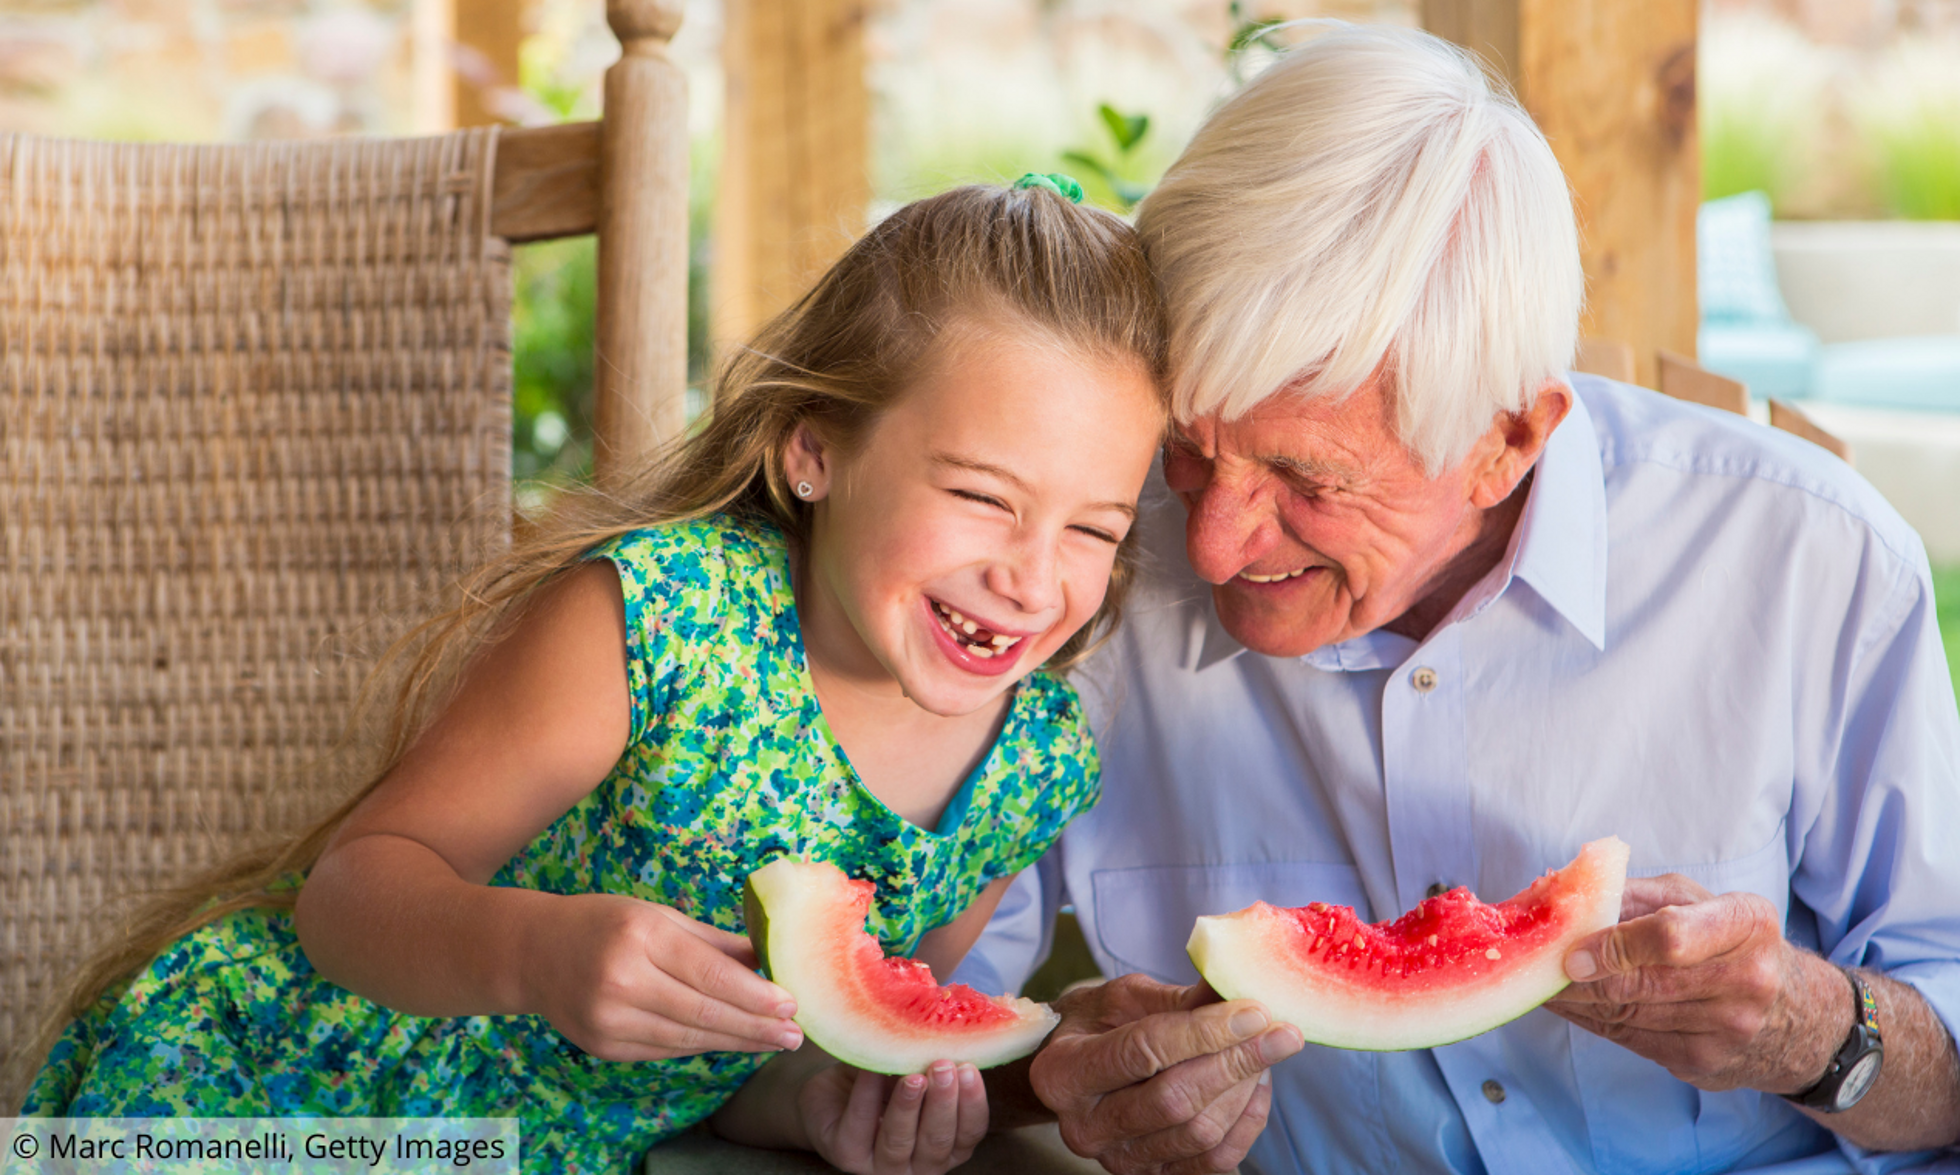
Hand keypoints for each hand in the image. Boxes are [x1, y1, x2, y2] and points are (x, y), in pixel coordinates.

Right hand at [523, 893, 802, 1060]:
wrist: (533, 952)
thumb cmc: (605, 923)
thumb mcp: (658, 915)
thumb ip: (713, 941)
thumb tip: (768, 959)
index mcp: (641, 936)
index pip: (710, 975)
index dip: (755, 995)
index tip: (791, 1004)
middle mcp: (621, 980)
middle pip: (703, 1012)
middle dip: (755, 1026)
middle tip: (794, 1034)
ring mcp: (608, 1018)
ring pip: (686, 1038)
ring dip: (735, 1042)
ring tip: (772, 1041)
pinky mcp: (603, 1046)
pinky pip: (665, 1050)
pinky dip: (701, 1046)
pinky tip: (730, 1042)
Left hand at [800, 1061, 987, 1174]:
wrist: (835, 1093)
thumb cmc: (885, 1084)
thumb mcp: (914, 1072)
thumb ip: (934, 1064)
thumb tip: (956, 1031)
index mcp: (945, 1146)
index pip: (969, 1134)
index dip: (972, 1105)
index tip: (969, 1069)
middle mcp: (918, 1164)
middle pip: (937, 1142)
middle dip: (942, 1103)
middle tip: (943, 1067)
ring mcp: (881, 1165)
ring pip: (900, 1141)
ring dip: (908, 1107)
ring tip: (913, 1076)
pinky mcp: (847, 1155)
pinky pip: (860, 1125)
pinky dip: (868, 1095)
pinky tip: (873, 1070)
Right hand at [1030, 974, 1301, 1174]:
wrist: (1077, 1071)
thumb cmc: (1100, 1026)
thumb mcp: (1126, 998)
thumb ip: (1178, 1000)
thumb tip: (1238, 987)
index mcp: (1063, 1073)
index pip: (1144, 1051)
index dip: (1204, 1032)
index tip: (1253, 1012)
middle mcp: (1085, 1127)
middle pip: (1175, 1100)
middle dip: (1235, 1063)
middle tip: (1281, 1033)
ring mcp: (1118, 1160)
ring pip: (1199, 1133)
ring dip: (1244, 1090)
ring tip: (1265, 1051)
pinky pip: (1213, 1163)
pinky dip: (1247, 1124)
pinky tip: (1256, 1086)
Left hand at [1545, 874, 1846, 1092]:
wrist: (1796, 1015)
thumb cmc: (1729, 939)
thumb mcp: (1696, 899)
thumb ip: (1633, 895)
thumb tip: (1560, 899)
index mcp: (1746, 923)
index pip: (1670, 937)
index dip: (1614, 945)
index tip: (1571, 951)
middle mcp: (1747, 979)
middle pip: (1641, 983)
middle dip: (1578, 978)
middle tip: (1532, 968)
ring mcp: (1729, 1029)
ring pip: (1628, 1015)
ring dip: (1574, 1001)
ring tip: (1537, 983)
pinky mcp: (1705, 1063)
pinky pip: (1629, 1040)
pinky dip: (1590, 1021)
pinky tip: (1566, 1005)